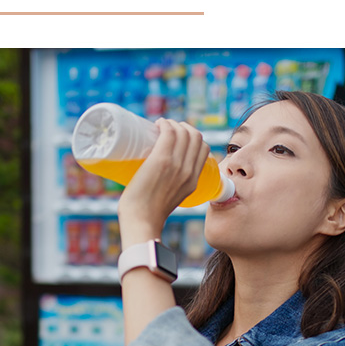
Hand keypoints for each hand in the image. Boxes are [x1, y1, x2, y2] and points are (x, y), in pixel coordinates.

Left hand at [117, 118, 209, 246]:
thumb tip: (154, 181)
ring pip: (183, 132)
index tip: (177, 136)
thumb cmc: (147, 214)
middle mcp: (189, 171)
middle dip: (183, 126)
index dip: (192, 137)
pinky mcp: (161, 160)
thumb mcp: (169, 200)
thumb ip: (169, 189)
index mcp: (193, 181)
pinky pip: (169, 132)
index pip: (203, 149)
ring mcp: (176, 165)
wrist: (141, 222)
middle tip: (166, 129)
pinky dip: (165, 124)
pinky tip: (157, 124)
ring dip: (172, 123)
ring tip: (159, 126)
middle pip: (195, 136)